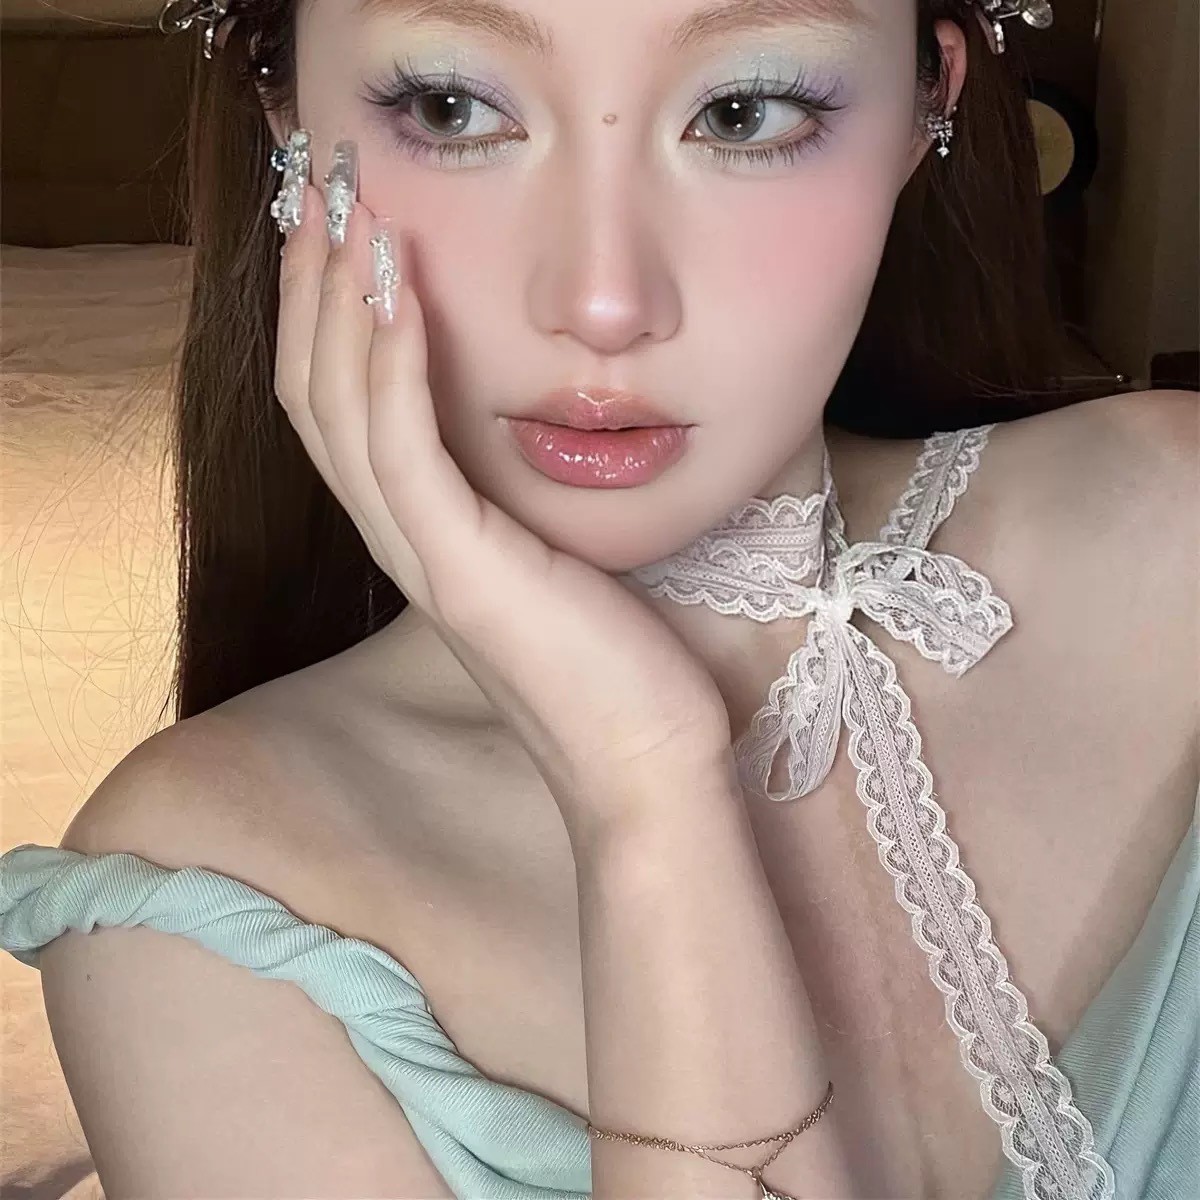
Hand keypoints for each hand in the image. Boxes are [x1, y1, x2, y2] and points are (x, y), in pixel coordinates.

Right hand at [273, 177, 730, 836]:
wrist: (644, 761)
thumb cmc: (617, 665)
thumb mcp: (561, 559)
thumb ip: (523, 501)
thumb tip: (537, 434)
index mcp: (426, 535)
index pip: (342, 408)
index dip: (326, 314)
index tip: (343, 225)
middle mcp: (404, 541)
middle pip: (314, 394)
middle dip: (312, 284)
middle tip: (321, 185)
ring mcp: (425, 558)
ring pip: (339, 412)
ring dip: (337, 302)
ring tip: (346, 207)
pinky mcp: (461, 572)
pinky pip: (402, 452)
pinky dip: (392, 365)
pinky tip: (400, 292)